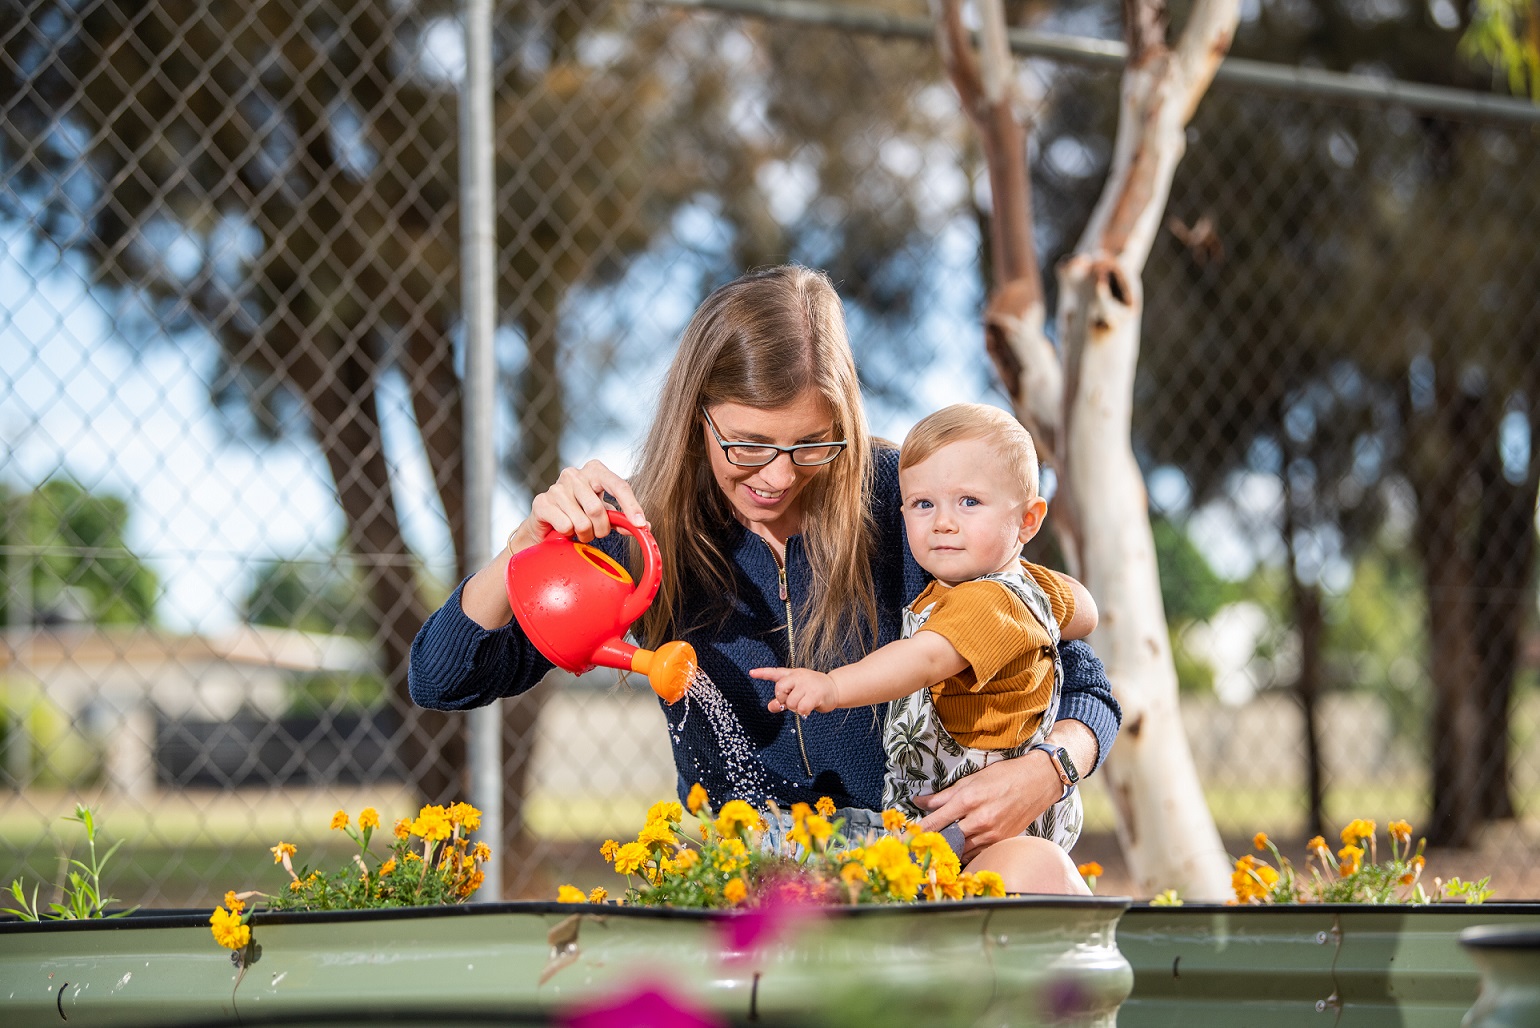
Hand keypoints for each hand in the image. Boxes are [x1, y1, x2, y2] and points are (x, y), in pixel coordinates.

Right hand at [461, 459, 643, 629]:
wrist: (544, 526)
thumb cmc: (578, 516)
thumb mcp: (602, 515)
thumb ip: (621, 518)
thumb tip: (643, 525)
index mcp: (594, 470)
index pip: (619, 485)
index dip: (632, 506)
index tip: (640, 524)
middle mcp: (574, 474)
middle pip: (598, 509)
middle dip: (601, 529)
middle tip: (596, 533)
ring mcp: (556, 486)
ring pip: (582, 521)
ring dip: (584, 534)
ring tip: (578, 531)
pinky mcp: (541, 501)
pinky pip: (566, 526)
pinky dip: (568, 535)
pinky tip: (562, 529)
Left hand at [751, 667, 836, 714]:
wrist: (834, 688)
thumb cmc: (813, 690)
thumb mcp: (796, 692)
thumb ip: (782, 698)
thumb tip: (771, 707)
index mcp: (792, 674)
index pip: (775, 672)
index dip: (762, 673)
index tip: (751, 673)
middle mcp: (798, 676)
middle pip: (780, 689)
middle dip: (783, 699)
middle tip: (792, 701)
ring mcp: (807, 684)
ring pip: (791, 702)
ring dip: (796, 708)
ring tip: (804, 703)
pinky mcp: (815, 693)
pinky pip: (802, 708)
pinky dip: (804, 712)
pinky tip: (809, 708)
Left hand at [911, 754, 1059, 862]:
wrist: (1038, 782)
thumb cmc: (1004, 775)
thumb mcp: (971, 779)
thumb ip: (943, 794)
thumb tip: (919, 801)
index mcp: (968, 800)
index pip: (935, 821)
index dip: (919, 831)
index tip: (906, 838)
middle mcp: (979, 819)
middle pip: (946, 839)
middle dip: (931, 844)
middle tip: (917, 849)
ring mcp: (991, 833)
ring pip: (961, 849)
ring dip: (947, 850)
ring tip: (933, 852)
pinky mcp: (1001, 841)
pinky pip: (977, 852)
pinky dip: (965, 852)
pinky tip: (956, 852)